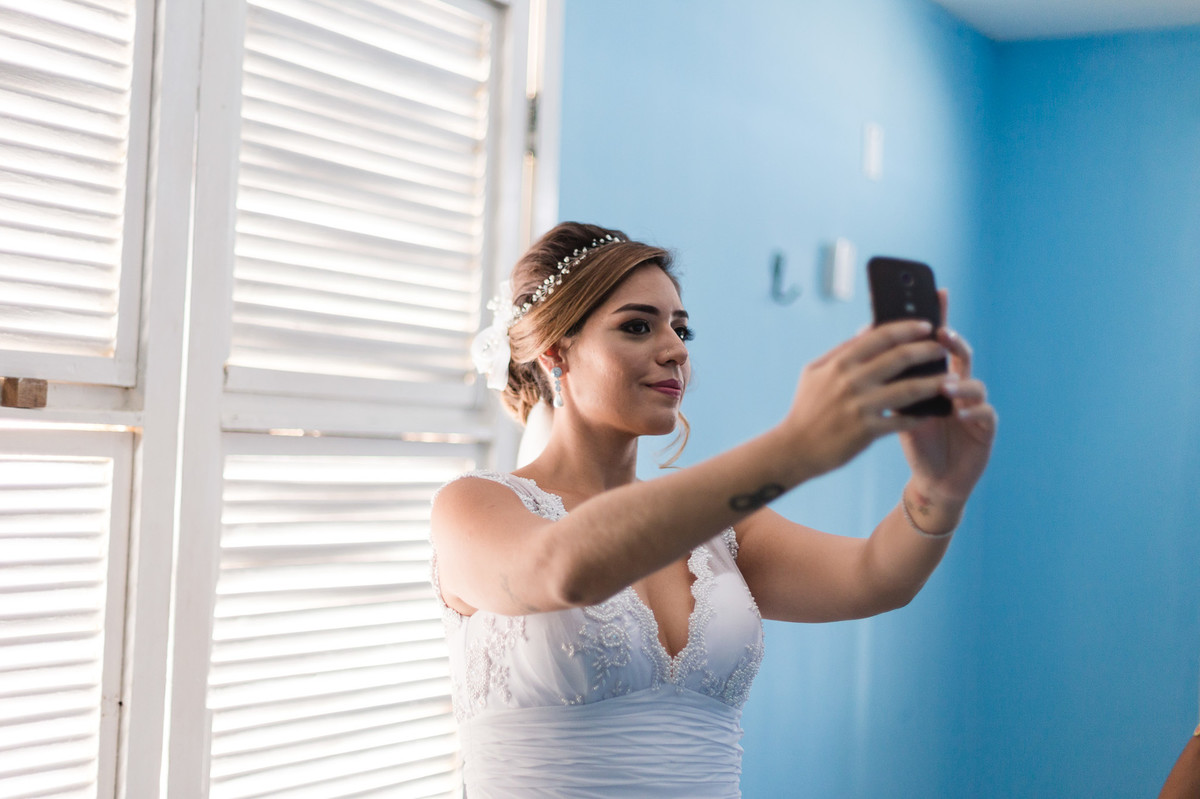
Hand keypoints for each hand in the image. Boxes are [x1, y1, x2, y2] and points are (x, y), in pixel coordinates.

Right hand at [784, 319, 953, 476]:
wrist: (794, 448)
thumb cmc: (806, 407)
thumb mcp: (815, 372)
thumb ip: (841, 350)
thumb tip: (867, 330)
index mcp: (840, 363)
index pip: (880, 335)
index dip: (907, 327)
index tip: (926, 324)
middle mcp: (851, 382)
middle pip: (900, 357)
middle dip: (927, 349)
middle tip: (943, 347)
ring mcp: (860, 407)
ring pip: (908, 389)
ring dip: (934, 382)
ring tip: (951, 379)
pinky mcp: (867, 431)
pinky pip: (902, 420)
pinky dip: (920, 415)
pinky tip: (933, 411)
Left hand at [899, 290, 997, 508]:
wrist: (933, 478)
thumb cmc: (915, 437)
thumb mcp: (897, 404)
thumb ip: (888, 376)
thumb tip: (862, 339)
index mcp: (938, 375)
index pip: (938, 341)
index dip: (940, 316)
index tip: (935, 293)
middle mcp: (960, 385)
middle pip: (960, 355)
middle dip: (952, 342)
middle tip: (941, 334)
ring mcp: (975, 405)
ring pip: (975, 384)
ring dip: (960, 383)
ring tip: (944, 386)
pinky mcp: (985, 429)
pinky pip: (985, 414)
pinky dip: (974, 411)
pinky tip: (961, 412)